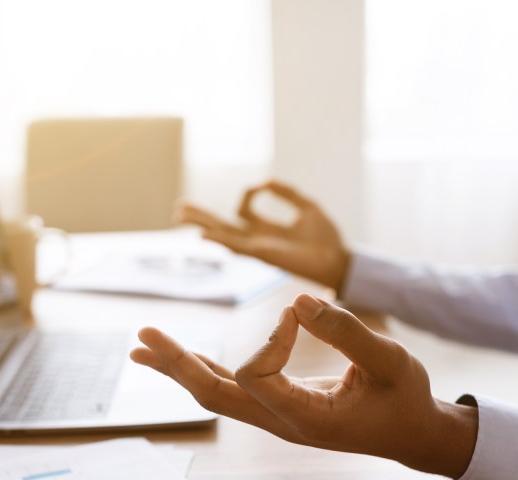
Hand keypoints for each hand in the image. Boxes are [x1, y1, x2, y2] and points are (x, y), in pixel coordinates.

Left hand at [131, 294, 477, 478]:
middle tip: (141, 335)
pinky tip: (178, 358)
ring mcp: (274, 418)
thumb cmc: (406, 398)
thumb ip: (346, 333)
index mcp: (307, 418)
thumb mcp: (390, 361)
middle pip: (213, 394)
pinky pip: (230, 389)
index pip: (257, 375)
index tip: (299, 312)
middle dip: (176, 364)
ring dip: (178, 367)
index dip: (271, 337)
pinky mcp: (276, 407)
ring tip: (141, 345)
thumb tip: (299, 300)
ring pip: (214, 394)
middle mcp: (281, 423)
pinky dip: (201, 369)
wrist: (412, 434)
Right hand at [175, 180, 350, 292]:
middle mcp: (258, 239)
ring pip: (223, 235)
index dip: (248, 192)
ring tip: (181, 215)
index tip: (263, 185)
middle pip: (223, 225)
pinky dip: (219, 240)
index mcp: (267, 228)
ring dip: (203, 224)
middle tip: (179, 208)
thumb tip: (265, 181)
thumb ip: (286, 193)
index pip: (244, 208)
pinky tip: (203, 235)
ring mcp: (258, 248)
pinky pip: (236, 246)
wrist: (338, 260)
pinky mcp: (263, 255)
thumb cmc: (326, 238)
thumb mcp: (306, 206)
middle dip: (202, 216)